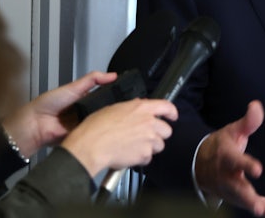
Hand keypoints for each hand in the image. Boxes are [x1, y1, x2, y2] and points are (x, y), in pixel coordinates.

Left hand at [1, 71, 117, 157]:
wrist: (36, 123)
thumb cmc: (49, 103)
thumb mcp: (74, 87)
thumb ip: (93, 79)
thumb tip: (112, 75)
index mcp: (84, 100)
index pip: (104, 97)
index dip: (114, 96)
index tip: (127, 94)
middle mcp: (85, 113)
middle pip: (104, 111)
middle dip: (112, 110)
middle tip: (125, 107)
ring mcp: (84, 125)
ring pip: (100, 123)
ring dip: (106, 121)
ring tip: (119, 118)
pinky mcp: (82, 137)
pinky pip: (93, 134)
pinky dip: (98, 132)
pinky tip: (107, 129)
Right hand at [60, 98, 177, 176]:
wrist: (91, 145)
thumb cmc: (97, 127)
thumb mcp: (115, 108)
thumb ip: (132, 107)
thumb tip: (138, 107)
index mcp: (142, 108)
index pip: (167, 107)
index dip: (171, 112)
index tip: (172, 116)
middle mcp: (149, 122)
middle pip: (167, 130)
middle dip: (158, 134)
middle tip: (146, 136)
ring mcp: (148, 139)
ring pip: (159, 145)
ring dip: (150, 147)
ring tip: (135, 146)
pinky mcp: (145, 154)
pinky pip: (149, 158)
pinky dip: (141, 158)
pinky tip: (130, 154)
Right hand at [195, 101, 264, 217]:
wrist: (200, 164)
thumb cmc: (221, 146)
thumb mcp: (232, 131)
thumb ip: (247, 122)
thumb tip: (257, 105)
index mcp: (227, 157)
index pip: (236, 161)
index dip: (247, 164)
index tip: (259, 169)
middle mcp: (227, 177)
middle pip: (237, 190)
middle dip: (248, 200)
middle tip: (259, 208)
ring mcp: (232, 191)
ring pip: (247, 202)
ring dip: (264, 209)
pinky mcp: (238, 199)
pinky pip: (254, 206)